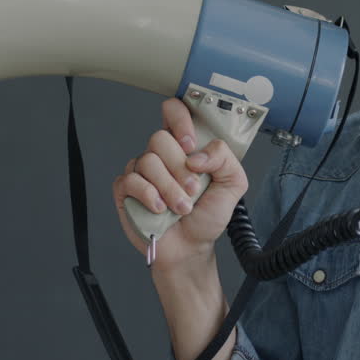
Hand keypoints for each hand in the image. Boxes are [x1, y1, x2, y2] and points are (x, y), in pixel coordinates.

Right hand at [111, 97, 248, 269]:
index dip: (179, 120)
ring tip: (181, 207)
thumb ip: (225, 158)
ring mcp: (141, 171)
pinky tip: (160, 209)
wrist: (190, 247)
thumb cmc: (207, 215)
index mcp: (184, 146)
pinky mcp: (126, 190)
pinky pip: (131, 181)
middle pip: (159, 138)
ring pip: (147, 161)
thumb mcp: (232, 184)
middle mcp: (161, 155)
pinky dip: (149, 196)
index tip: (190, 143)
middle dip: (179, 169)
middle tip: (193, 189)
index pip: (173, 111)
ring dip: (169, 188)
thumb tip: (196, 155)